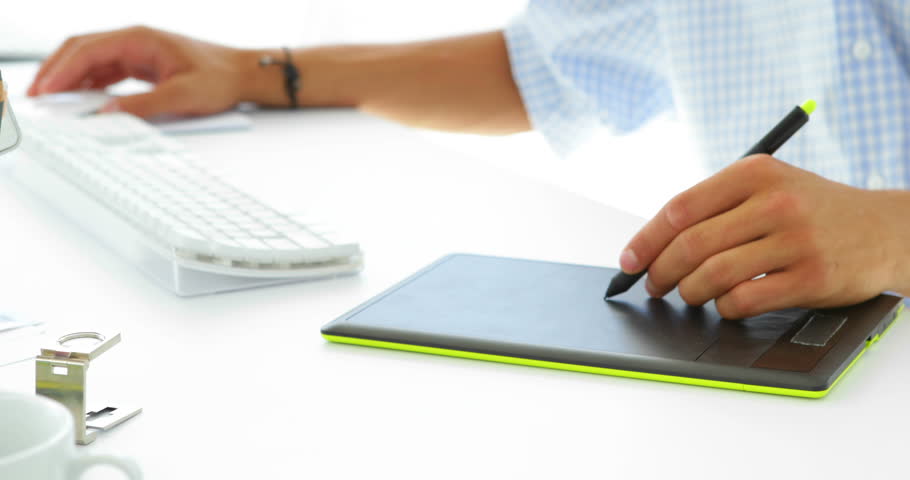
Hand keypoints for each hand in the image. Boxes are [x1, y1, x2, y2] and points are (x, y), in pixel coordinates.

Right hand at [27, 26, 253, 117]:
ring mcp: (136, 52)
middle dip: (55, 72)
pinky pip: (105, 72)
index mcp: (140, 39)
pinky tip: (79, 102)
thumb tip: (109, 114)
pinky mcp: (141, 65)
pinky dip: (88, 85)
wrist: (243, 75)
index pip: (88, 50)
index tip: (45, 90)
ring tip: (51, 103)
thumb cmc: (220, 78)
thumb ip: (144, 105)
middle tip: (37, 98)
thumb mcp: (183, 95)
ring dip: (69, 79)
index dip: (61, 70)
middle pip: (80, 51)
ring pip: (90, 61)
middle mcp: (134, 41)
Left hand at [619, 154, 907, 317]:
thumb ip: (717, 205)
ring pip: (713, 275)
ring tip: (688, 295)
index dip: (646, 239)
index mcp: (755, 173)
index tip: (628, 261)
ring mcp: (796, 239)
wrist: (886, 229)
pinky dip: (724, 307)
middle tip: (653, 286)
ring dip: (689, 292)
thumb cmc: (813, 209)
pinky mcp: (812, 276)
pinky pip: (745, 300)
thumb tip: (653, 243)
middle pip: (691, 244)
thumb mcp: (769, 187)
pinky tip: (726, 304)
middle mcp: (775, 201)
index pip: (680, 208)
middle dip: (660, 271)